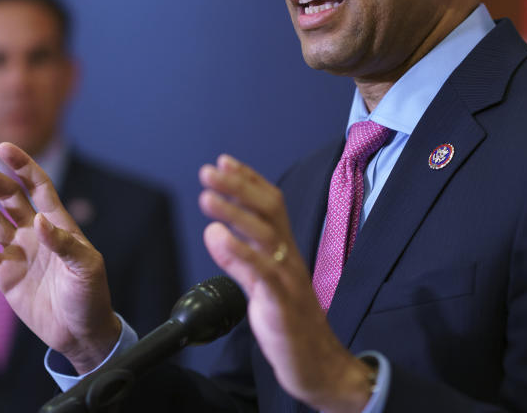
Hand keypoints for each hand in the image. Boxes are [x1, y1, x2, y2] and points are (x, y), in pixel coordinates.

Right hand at [0, 142, 120, 372]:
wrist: (80, 333)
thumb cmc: (90, 296)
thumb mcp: (86, 268)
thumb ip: (64, 244)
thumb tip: (39, 222)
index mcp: (58, 225)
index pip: (38, 187)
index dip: (23, 167)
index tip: (6, 148)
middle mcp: (35, 233)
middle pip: (10, 199)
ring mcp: (19, 252)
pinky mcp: (6, 275)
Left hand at [199, 155, 373, 412]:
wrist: (319, 365)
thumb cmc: (290, 322)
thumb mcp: (262, 284)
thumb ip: (242, 257)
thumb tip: (217, 231)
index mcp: (284, 251)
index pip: (271, 205)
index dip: (249, 181)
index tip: (224, 162)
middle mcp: (288, 258)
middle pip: (269, 211)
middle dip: (239, 186)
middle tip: (209, 172)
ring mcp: (287, 279)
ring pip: (264, 236)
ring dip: (234, 213)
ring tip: (207, 198)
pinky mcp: (281, 304)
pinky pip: (261, 273)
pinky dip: (238, 252)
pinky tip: (218, 238)